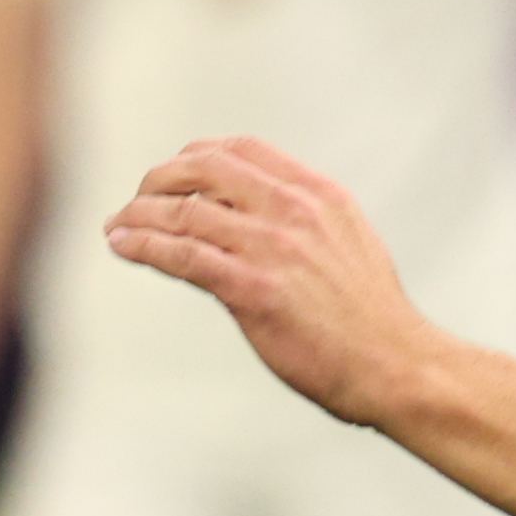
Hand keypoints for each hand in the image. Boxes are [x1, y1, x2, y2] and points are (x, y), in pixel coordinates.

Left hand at [100, 137, 442, 428]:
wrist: (398, 366)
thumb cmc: (374, 320)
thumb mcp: (351, 245)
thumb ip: (309, 222)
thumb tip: (266, 217)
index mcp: (319, 195)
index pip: (243, 149)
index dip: (197, 154)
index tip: (176, 173)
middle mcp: (293, 210)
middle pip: (203, 168)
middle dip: (159, 178)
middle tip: (139, 199)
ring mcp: (272, 248)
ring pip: (183, 211)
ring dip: (137, 215)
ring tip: (117, 226)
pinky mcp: (251, 289)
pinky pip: (181, 254)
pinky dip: (142, 244)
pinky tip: (123, 246)